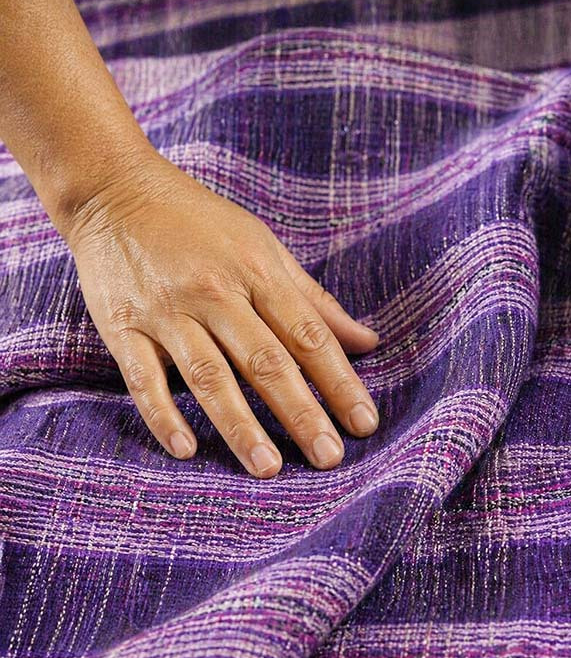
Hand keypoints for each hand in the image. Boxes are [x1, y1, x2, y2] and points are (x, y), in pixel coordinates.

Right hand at [62, 148, 379, 477]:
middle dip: (301, 412)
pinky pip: (144, 377)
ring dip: (240, 424)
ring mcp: (167, 311)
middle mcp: (214, 293)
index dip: (339, 381)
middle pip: (265, 361)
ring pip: (209, 375)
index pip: (308, 335)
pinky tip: (186, 450)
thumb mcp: (264, 248)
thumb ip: (314, 300)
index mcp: (256, 272)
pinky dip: (163, 414)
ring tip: (268, 467)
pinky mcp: (122, 326)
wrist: (115, 190)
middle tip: (329, 458)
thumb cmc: (200, 223)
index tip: (363, 424)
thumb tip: (368, 341)